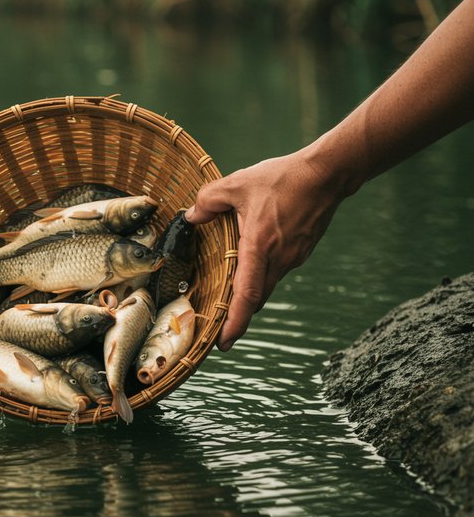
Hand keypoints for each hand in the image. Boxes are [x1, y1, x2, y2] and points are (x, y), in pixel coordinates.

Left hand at [185, 149, 346, 350]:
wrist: (326, 174)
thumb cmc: (282, 178)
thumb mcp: (236, 183)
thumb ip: (208, 200)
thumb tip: (190, 216)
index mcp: (259, 246)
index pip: (246, 294)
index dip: (235, 321)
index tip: (224, 342)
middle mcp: (278, 259)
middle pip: (257, 299)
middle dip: (238, 319)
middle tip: (220, 334)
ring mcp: (293, 257)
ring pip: (267, 285)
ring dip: (249, 297)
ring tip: (230, 304)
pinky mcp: (300, 252)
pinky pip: (276, 272)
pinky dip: (261, 278)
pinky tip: (250, 268)